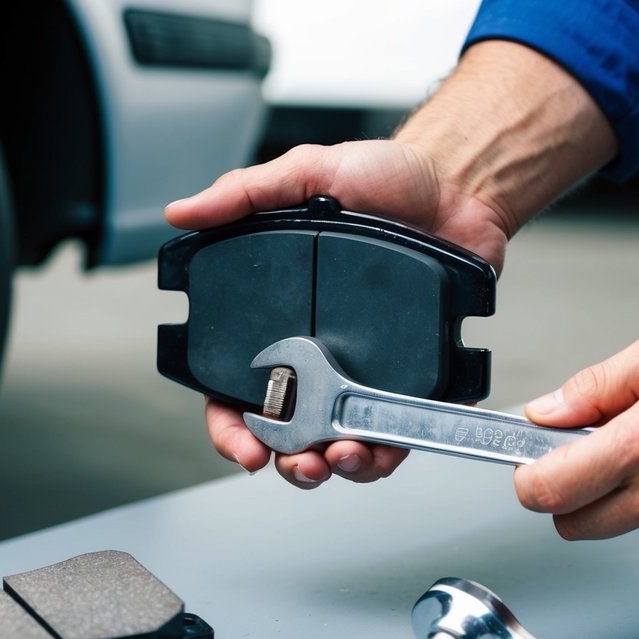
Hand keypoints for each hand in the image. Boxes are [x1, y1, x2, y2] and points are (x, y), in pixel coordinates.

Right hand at [167, 139, 510, 487]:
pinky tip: (382, 453)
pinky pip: (395, 433)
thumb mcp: (304, 174)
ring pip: (338, 443)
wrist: (455, 183)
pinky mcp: (410, 379)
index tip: (245, 448)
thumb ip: (242, 196)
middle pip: (287, 433)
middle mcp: (315, 355)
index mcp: (278, 321)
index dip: (233, 429)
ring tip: (344, 456)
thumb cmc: (383, 179)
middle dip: (288, 461)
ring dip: (337, 464)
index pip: (238, 391)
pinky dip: (387, 454)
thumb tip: (182, 213)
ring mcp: (362, 372)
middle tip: (302, 462)